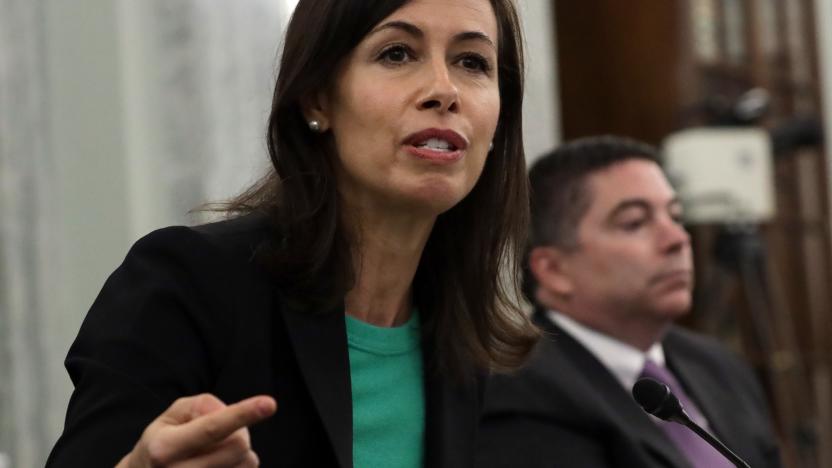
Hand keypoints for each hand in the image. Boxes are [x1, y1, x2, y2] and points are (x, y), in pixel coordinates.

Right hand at [116, 393, 276, 466]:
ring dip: (242, 453)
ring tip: (217, 453)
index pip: (213, 428)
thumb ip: (202, 405)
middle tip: (222, 435)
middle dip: (240, 432)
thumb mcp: (173, 415)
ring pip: (247, 463)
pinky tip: (220, 465)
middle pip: (239, 445)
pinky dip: (240, 466)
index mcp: (165, 448)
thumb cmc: (164, 441)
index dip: (243, 414)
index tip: (270, 403)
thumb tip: (228, 414)